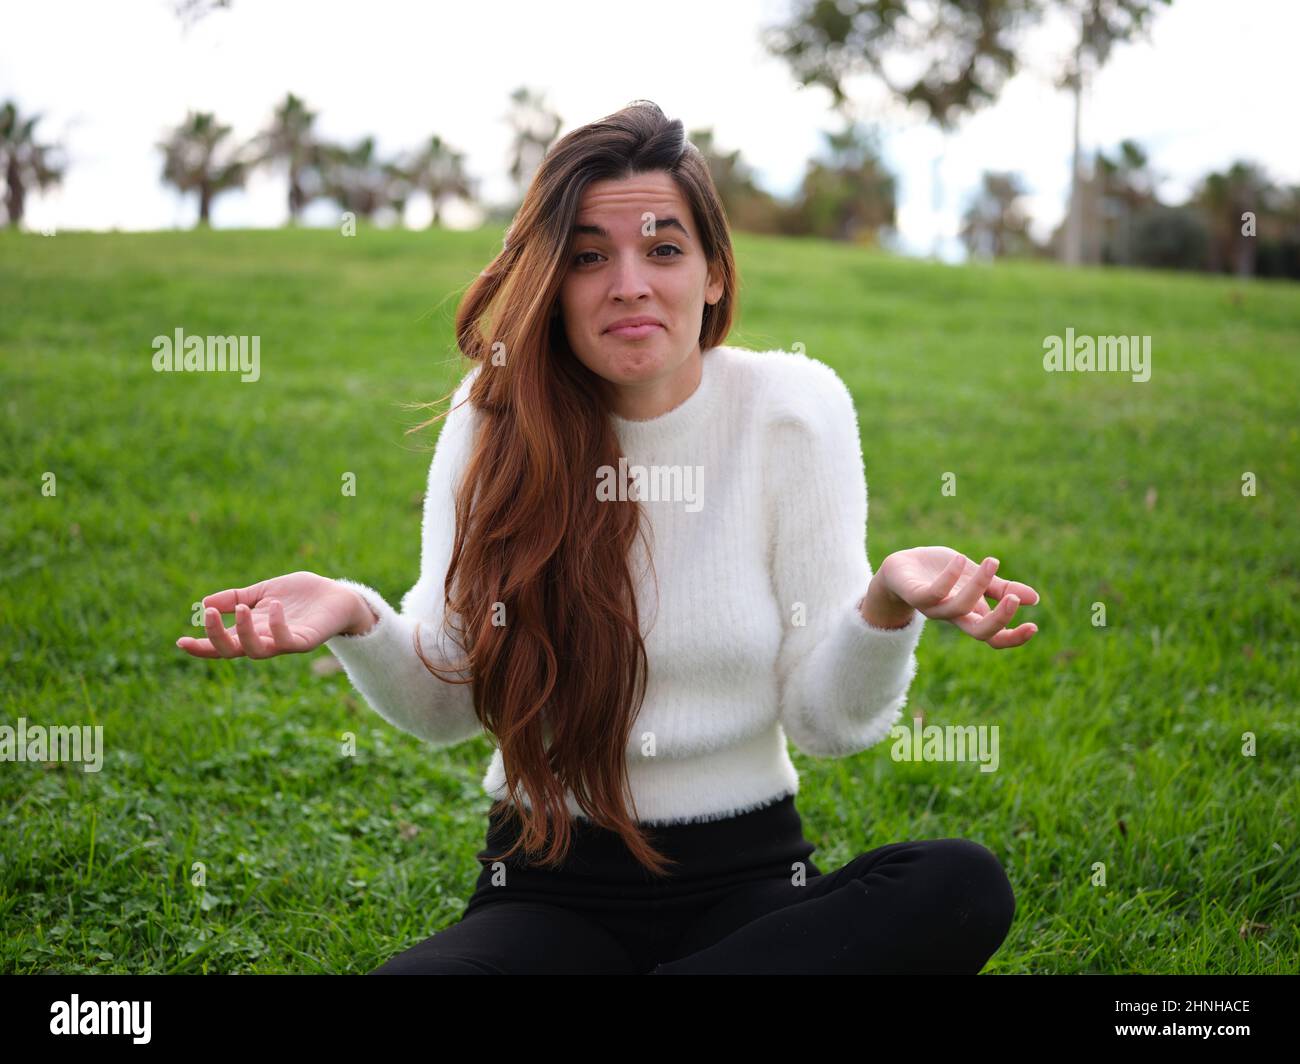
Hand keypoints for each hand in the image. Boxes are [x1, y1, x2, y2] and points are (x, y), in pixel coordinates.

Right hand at [175, 571, 373, 658]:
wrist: (337, 595)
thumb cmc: (301, 595)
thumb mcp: (263, 592)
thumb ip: (237, 598)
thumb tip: (204, 603)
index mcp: (253, 630)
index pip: (222, 644)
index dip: (202, 646)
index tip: (180, 642)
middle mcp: (266, 640)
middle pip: (234, 651)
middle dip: (217, 637)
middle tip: (209, 615)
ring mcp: (285, 642)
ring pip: (258, 651)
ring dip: (244, 632)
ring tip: (242, 609)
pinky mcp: (306, 640)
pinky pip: (288, 641)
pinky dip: (278, 625)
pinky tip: (274, 606)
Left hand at [873, 547, 1039, 648]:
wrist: (900, 568)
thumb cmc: (938, 574)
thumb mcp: (974, 577)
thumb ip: (1000, 588)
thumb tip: (1034, 598)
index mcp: (970, 614)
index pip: (994, 637)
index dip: (1013, 637)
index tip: (1034, 626)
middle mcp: (953, 616)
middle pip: (979, 633)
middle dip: (999, 620)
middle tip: (1013, 598)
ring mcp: (933, 607)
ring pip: (959, 608)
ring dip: (978, 586)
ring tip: (991, 562)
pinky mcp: (915, 595)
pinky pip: (934, 592)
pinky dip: (949, 577)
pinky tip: (960, 559)